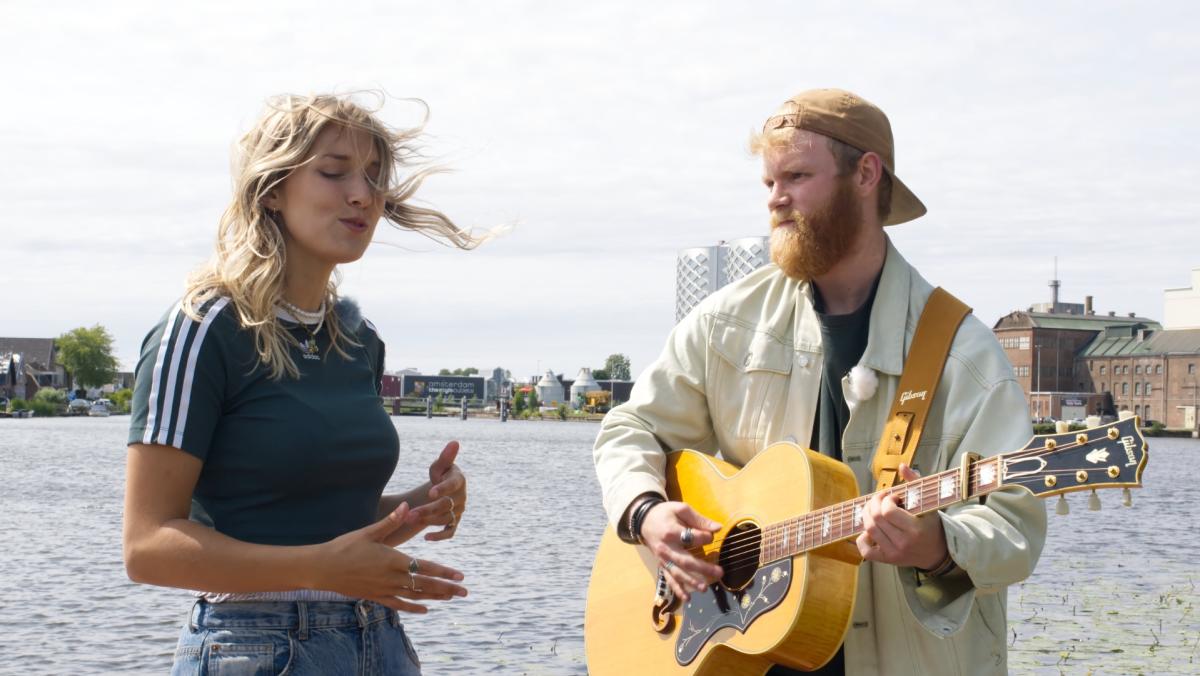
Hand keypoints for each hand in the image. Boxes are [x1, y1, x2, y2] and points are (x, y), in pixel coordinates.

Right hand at [314, 503, 467, 612]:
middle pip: (424, 585)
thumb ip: (391, 521)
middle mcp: (391, 577)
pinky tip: (426, 609)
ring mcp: (384, 589)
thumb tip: (407, 506)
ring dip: (435, 597)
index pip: (424, 567)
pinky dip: (413, 607)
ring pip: (415, 596)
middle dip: (446, 588)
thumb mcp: (368, 532)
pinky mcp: (376, 596)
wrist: (322, 568)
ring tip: (451, 597)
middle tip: (465, 591)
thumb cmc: (344, 547)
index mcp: (392, 560)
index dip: (444, 572)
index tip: (460, 575)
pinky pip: (398, 604)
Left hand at [404, 441, 465, 541]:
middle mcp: (462, 498)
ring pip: (445, 519)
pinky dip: (439, 536)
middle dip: (428, 509)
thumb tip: (455, 442)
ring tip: (408, 520)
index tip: (429, 492)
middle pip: (446, 505)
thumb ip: (445, 457)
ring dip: (427, 521)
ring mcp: (459, 512)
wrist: (441, 492)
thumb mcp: (439, 466)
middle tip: (409, 514)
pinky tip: (425, 538)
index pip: (453, 485)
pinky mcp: (454, 523)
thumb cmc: (439, 475)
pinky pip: (450, 533)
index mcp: (459, 481)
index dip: (443, 489)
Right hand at [638, 501, 722, 602]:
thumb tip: (717, 528)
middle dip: (703, 568)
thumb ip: (699, 520)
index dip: (704, 537)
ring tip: (704, 588)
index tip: (711, 536)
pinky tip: (687, 598)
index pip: (691, 538)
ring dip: (691, 582)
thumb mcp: (680, 509)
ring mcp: (663, 559)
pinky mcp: (662, 565)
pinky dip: (677, 590)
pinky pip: (669, 579)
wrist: (644, 521)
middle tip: (719, 572)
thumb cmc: (665, 514)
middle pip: (686, 560)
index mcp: (671, 532)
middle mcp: (666, 548)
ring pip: (678, 573)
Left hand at [856, 463, 947, 568]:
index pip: (888, 511)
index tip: (894, 497)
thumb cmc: (931, 525)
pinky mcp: (887, 559)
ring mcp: (894, 553)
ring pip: (869, 530)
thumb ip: (914, 484)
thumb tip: (902, 466)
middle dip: (874, 503)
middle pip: (875, 519)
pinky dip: (862, 539)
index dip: (886, 499)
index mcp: (914, 529)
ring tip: (874, 509)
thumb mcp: (927, 504)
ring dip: (867, 515)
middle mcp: (903, 543)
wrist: (937, 552)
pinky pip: (866, 551)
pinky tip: (869, 530)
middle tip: (880, 499)